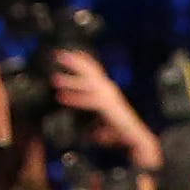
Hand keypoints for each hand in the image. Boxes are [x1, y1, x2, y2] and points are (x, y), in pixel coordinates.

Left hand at [50, 47, 159, 172]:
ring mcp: (109, 97)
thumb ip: (94, 115)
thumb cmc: (121, 130)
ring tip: (54, 80)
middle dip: (75, 61)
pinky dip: (75, 98)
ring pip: (87, 84)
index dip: (84, 59)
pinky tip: (62, 97)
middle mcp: (109, 89)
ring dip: (70, 81)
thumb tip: (84, 120)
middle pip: (91, 70)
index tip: (72, 51)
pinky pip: (89, 100)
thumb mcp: (104, 116)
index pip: (96, 69)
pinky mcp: (108, 107)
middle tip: (58, 55)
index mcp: (108, 90)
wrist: (135, 137)